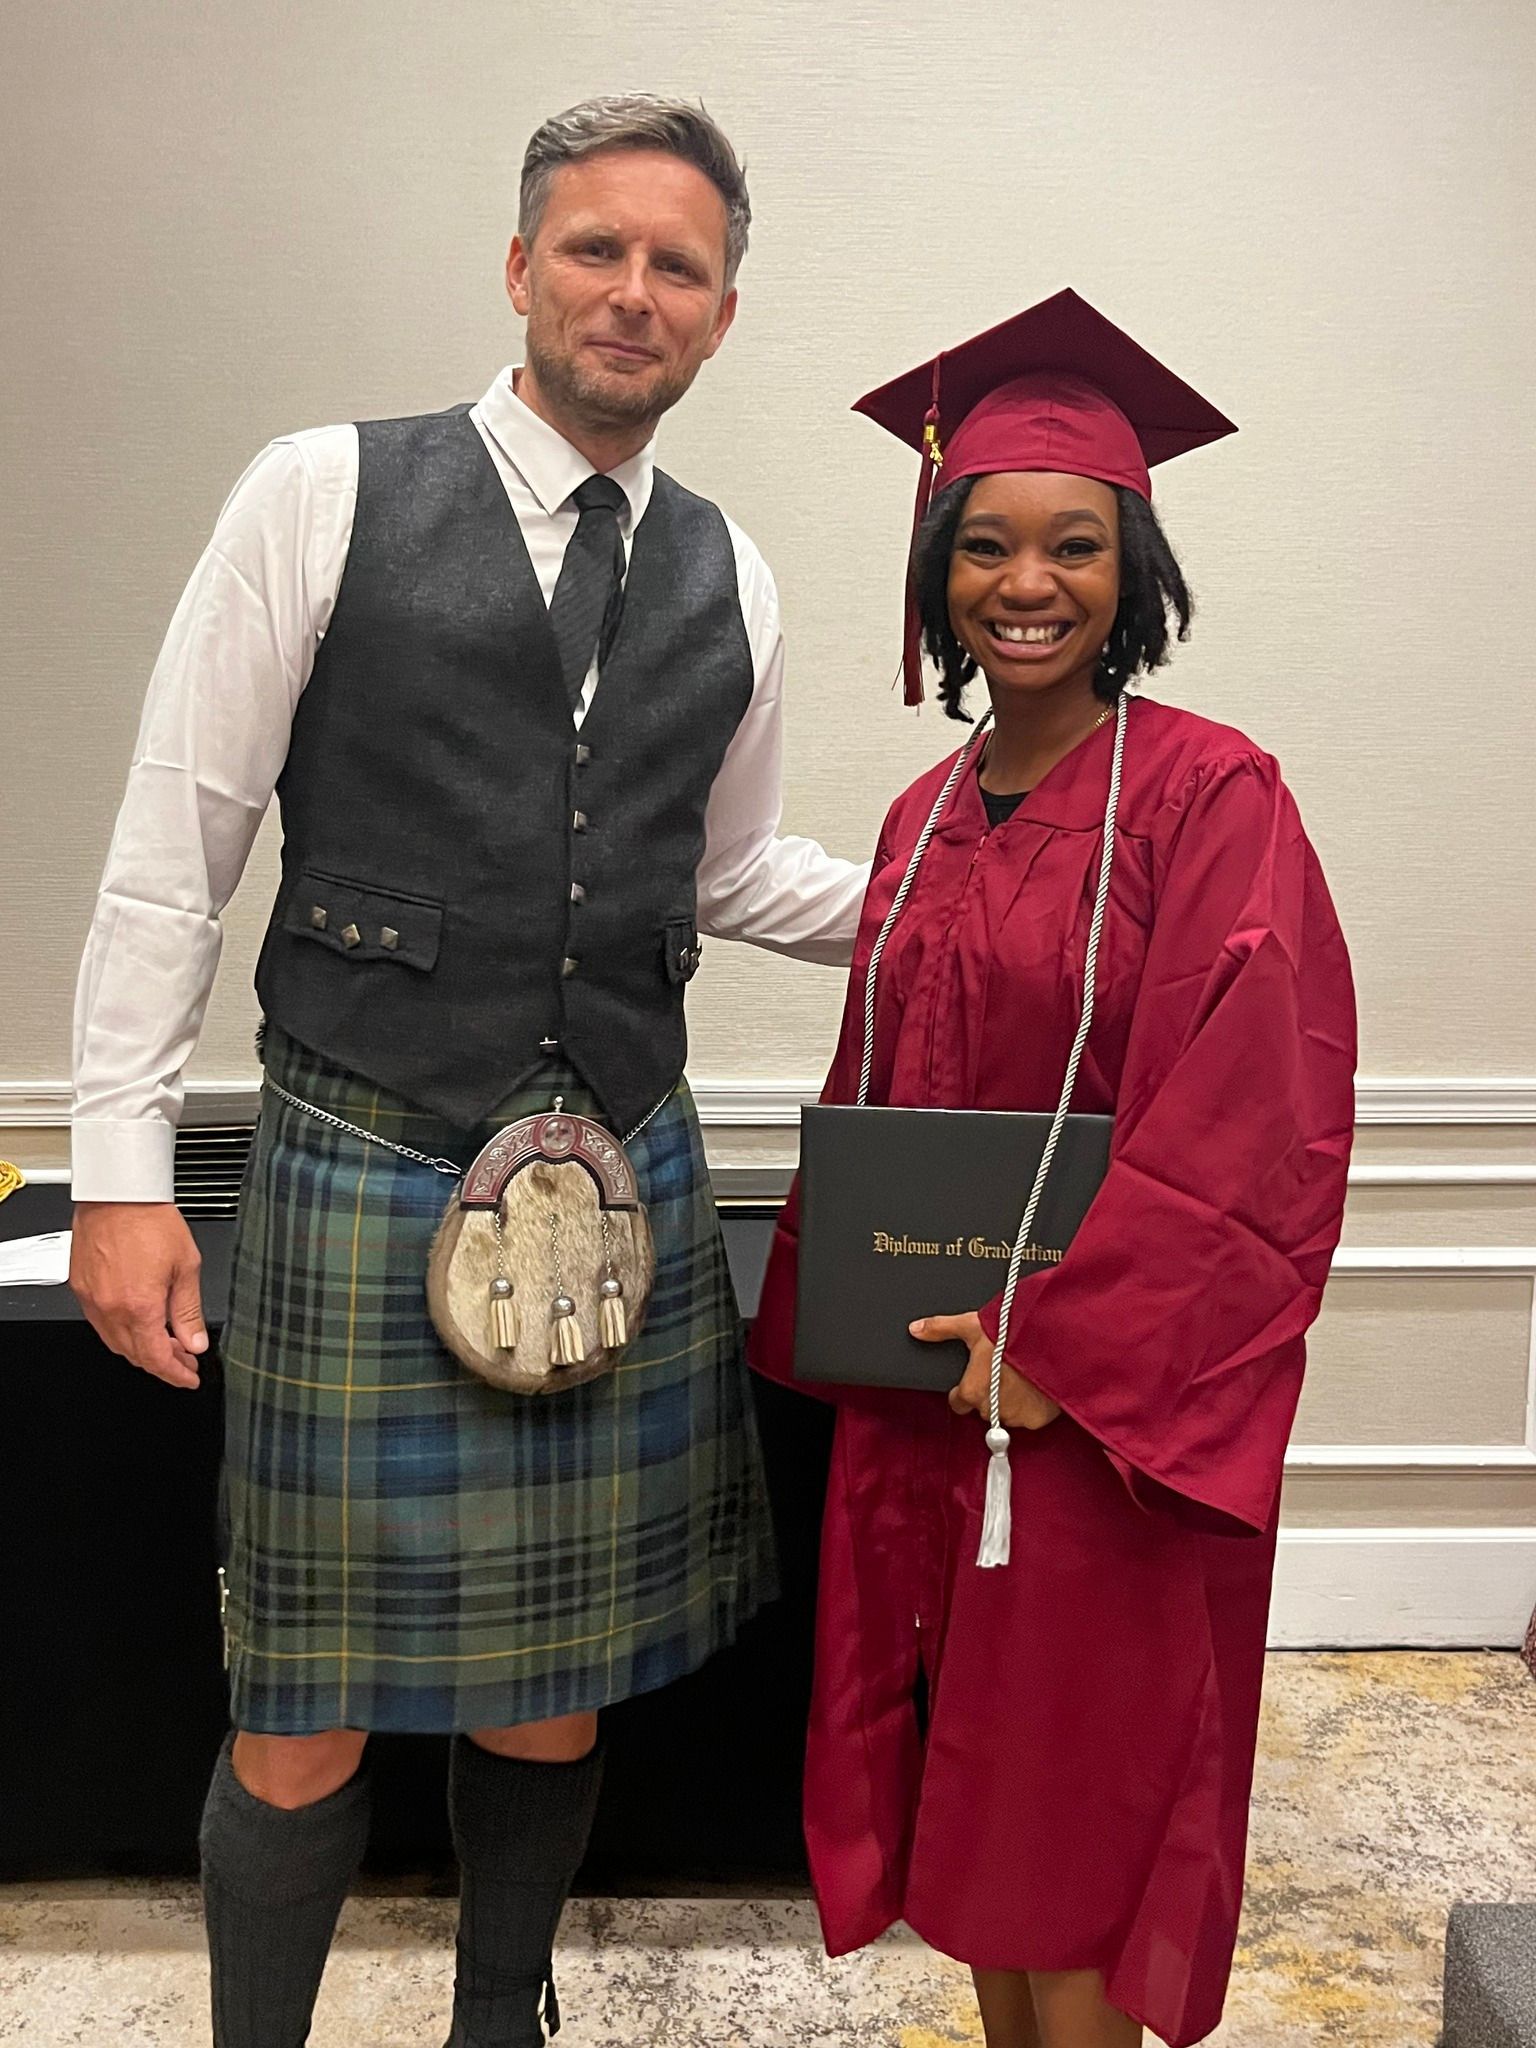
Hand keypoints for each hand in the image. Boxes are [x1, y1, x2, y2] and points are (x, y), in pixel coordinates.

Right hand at [70, 1202, 207, 1388]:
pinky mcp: (81, 1288)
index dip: (175, 1374)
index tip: (189, 1377)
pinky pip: (100, 1323)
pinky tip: (139, 1322)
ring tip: (166, 1341)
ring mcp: (92, 1299)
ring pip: (115, 1342)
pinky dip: (121, 1331)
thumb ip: (189, 1311)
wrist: (117, 1194)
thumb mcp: (186, 1266)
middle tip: (184, 1357)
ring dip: (141, 1348)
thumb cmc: (150, 1220)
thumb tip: (195, 1341)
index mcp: (139, 1306)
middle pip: (134, 1355)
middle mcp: (110, 1308)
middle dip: (162, 1363)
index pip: (156, 1358)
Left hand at [910, 1311, 1061, 1431]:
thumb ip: (941, 1329)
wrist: (1052, 1338)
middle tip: (1000, 1372)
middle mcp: (990, 1409)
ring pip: (1005, 1414)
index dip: (964, 1391)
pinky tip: (1035, 1386)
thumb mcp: (972, 1326)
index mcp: (971, 1391)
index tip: (974, 1378)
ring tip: (1019, 1377)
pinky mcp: (1037, 1419)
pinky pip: (1029, 1417)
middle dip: (988, 1394)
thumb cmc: (1012, 1332)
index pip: (959, 1403)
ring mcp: (1016, 1416)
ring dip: (1009, 1401)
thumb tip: (916, 1329)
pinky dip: (1031, 1406)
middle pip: (982, 1408)